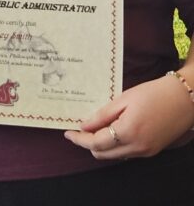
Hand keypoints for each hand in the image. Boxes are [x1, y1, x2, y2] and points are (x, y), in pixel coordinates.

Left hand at [64, 74, 193, 158]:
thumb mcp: (123, 99)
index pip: (96, 143)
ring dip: (101, 146)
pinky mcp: (152, 151)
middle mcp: (137, 147)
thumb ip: (102, 115)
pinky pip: (127, 153)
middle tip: (78, 129)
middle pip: (103, 154)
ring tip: (92, 128)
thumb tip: (84, 125)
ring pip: (114, 155)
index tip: (68, 133)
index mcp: (128, 132)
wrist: (184, 99)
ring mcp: (146, 152)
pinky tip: (110, 131)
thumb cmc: (153, 94)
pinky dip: (115, 145)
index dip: (79, 139)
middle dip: (88, 144)